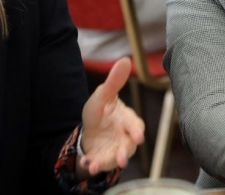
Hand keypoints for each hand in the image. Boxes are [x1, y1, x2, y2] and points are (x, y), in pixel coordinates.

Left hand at [79, 57, 144, 175]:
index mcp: (127, 120)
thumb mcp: (103, 95)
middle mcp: (125, 137)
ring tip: (96, 166)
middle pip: (129, 146)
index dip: (136, 131)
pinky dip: (94, 165)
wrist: (90, 130)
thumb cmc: (101, 111)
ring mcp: (115, 150)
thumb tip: (126, 59)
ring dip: (109, 163)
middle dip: (125, 152)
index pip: (135, 125)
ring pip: (116, 158)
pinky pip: (101, 164)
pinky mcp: (103, 159)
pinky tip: (87, 164)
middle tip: (122, 158)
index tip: (137, 136)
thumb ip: (114, 81)